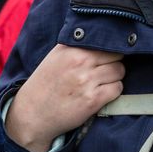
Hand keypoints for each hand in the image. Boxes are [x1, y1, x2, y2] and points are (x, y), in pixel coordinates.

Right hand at [5, 44, 124, 151]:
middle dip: (113, 62)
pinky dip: (113, 91)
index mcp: (71, 49)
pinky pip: (117, 88)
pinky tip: (101, 93)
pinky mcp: (92, 100)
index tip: (107, 54)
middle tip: (104, 70)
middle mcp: (79, 62)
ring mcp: (87, 81)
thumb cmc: (45, 84)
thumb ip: (76, 46)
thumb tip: (101, 37)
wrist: (33, 114)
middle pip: (116, 55)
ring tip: (102, 82)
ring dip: (115, 77)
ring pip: (119, 71)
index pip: (105, 41)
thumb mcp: (56, 57)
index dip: (109, 48)